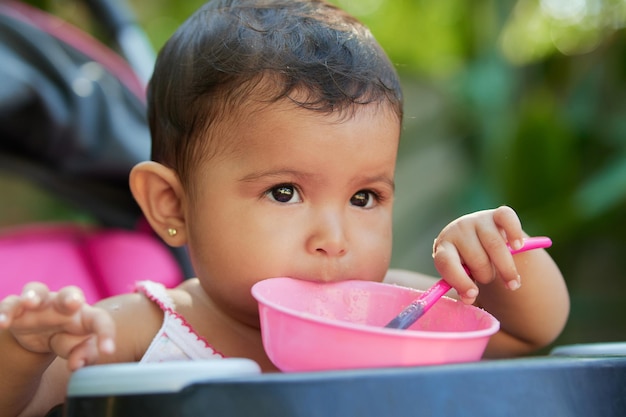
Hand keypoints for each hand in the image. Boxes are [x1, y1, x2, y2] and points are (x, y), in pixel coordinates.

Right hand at [0, 283, 115, 369]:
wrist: (42, 335)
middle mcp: (64, 304)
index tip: (108, 351)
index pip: (100, 320)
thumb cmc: (67, 339)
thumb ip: (83, 356)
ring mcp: (40, 303)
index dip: (105, 334)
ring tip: (29, 303)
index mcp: (85, 315)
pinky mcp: (18, 308)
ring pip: (37, 291)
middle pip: (70, 293)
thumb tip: (77, 365)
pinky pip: (10, 305)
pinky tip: (2, 323)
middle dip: (71, 297)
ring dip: (32, 295)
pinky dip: (5, 312)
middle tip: (73, 303)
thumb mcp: (77, 349)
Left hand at [431, 206, 524, 303]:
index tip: (473, 295)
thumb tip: (469, 299)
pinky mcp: (496, 214)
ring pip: (495, 245)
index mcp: (444, 247)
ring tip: (512, 284)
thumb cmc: (466, 262)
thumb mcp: (460, 274)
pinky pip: (507, 218)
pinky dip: (514, 233)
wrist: (477, 236)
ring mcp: (478, 219)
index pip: (446, 263)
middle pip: (476, 257)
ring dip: (506, 268)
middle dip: (485, 275)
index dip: (460, 281)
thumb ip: (464, 288)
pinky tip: (518, 246)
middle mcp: (459, 230)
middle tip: (489, 281)